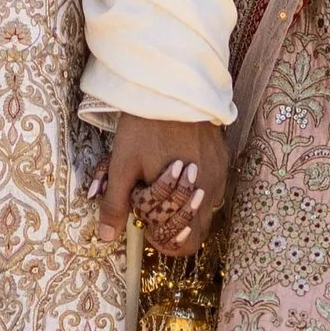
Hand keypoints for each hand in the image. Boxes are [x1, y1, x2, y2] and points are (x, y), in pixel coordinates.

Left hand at [93, 112, 230, 254]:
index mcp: (186, 200)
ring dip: (185, 208)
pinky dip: (196, 189)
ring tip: (164, 188)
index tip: (145, 227)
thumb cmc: (145, 128)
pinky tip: (179, 172)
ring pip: (206, 208)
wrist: (173, 86)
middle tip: (152, 209)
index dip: (163, 241)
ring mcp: (220, 174)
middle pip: (197, 229)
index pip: (184, 243)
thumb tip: (106, 237)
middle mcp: (210, 192)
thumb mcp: (123, 166)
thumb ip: (116, 205)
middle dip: (174, 227)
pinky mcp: (223, 158)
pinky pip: (213, 186)